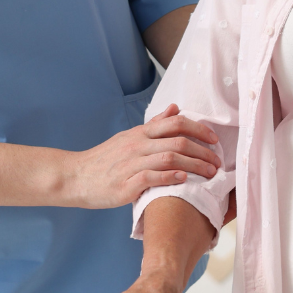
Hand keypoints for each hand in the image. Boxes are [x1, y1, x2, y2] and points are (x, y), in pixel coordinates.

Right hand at [69, 104, 219, 208]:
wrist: (74, 176)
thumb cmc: (104, 159)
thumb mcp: (129, 137)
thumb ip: (153, 125)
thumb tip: (175, 107)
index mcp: (140, 133)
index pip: (176, 122)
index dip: (199, 129)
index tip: (215, 140)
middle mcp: (138, 145)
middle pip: (178, 140)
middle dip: (203, 151)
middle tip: (217, 162)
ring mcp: (131, 163)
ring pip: (169, 158)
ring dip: (194, 166)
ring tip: (209, 174)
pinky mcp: (125, 184)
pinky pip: (151, 177)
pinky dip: (170, 177)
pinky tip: (184, 180)